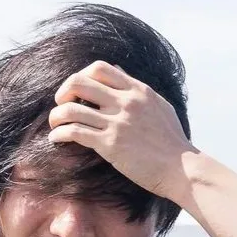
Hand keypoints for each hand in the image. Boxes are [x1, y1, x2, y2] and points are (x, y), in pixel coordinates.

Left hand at [47, 60, 196, 198]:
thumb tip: (117, 70)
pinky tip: (57, 139)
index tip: (77, 91)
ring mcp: (117, 122)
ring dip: (56, 116)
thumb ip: (136, 89)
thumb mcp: (158, 105)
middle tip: (61, 105)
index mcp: (137, 90)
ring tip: (55, 125)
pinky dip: (60, 134)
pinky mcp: (110, 145)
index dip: (82, 75)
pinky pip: (75, 132)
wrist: (181, 168)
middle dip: (63, 92)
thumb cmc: (171, 141)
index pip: (100, 68)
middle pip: (79, 82)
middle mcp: (126, 102)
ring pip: (71, 109)